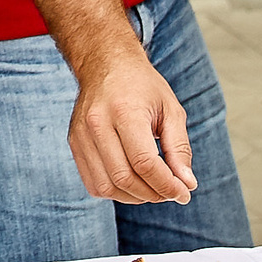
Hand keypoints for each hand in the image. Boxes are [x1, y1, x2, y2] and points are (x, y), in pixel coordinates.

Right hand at [68, 47, 195, 204]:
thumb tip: (187, 184)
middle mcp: (97, 124)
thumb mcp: (171, 110)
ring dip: (134, 197)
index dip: (167, 185)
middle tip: (172, 192)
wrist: (105, 64)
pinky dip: (115, 192)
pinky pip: (92, 182)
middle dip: (153, 194)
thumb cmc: (143, 86)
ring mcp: (81, 135)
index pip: (145, 162)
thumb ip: (179, 148)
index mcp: (125, 112)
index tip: (184, 192)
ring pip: (106, 186)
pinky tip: (132, 184)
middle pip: (124, 177)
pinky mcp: (74, 143)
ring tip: (153, 189)